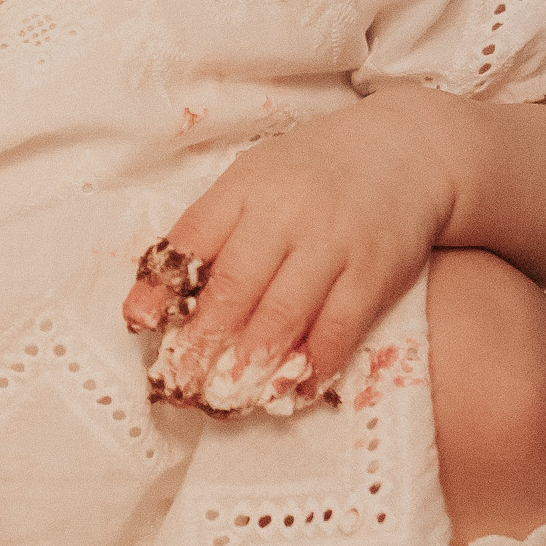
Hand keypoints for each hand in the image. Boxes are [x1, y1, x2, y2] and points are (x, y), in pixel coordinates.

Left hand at [124, 96, 459, 398]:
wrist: (406, 150)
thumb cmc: (314, 171)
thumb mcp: (256, 178)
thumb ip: (212, 229)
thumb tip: (158, 298)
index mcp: (247, 185)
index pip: (194, 236)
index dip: (162, 285)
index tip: (139, 324)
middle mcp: (287, 211)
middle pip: (236, 285)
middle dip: (204, 340)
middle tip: (183, 382)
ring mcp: (334, 241)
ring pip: (285, 313)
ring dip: (252, 362)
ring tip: (228, 396)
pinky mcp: (374, 270)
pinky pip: (340, 327)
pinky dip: (314, 364)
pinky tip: (293, 389)